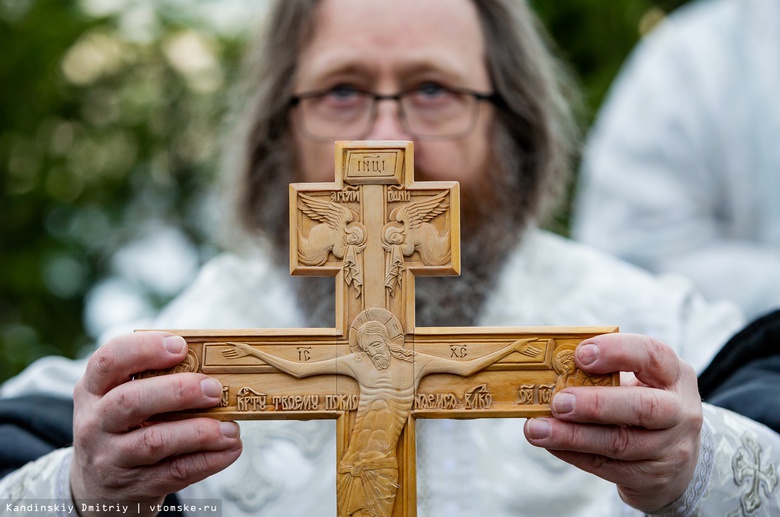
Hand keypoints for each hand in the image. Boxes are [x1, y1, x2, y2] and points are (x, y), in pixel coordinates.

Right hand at [71, 332, 241, 516]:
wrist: (99, 488)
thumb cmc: (124, 428)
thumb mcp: (121, 398)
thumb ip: (155, 380)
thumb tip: (212, 369)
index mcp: (93, 389)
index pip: (108, 361)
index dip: (144, 349)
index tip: (180, 346)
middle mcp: (95, 423)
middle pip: (131, 401)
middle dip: (179, 391)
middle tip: (214, 389)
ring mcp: (111, 458)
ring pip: (155, 442)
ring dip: (200, 432)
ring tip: (231, 428)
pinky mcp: (134, 486)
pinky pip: (175, 472)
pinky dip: (208, 460)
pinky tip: (231, 448)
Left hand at [524, 333, 701, 511]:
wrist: (677, 461)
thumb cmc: (643, 404)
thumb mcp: (638, 382)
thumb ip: (603, 374)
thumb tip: (549, 372)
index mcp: (674, 374)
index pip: (652, 355)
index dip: (616, 352)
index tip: (580, 355)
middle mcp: (680, 411)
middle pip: (643, 407)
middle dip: (595, 404)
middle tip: (558, 402)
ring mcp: (670, 448)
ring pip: (620, 443)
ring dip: (572, 436)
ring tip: (537, 429)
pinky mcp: (654, 478)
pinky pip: (607, 466)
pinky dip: (573, 454)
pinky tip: (549, 444)